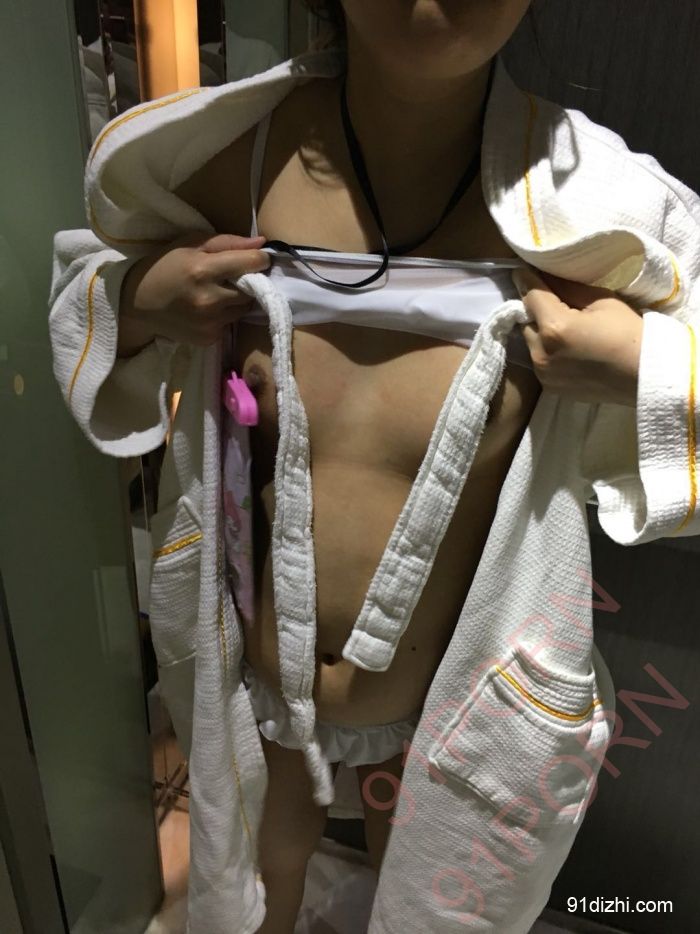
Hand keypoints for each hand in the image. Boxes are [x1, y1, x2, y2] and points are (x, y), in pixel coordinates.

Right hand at [119, 232, 270, 347]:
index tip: (259, 259)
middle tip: (233, 277)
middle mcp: (210, 299)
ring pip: (243, 309)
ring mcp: (210, 323)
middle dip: (249, 282)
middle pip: (252, 291)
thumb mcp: (191, 244)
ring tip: (218, 293)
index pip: (251, 264)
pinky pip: (230, 324)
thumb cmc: (165, 267)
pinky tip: (207, 310)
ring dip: (237, 300)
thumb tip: (261, 243)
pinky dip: (225, 316)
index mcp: (203, 270)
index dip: (260, 259)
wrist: (138, 304)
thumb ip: (228, 242)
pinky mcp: (209, 338)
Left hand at [512, 266, 643, 406]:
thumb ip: (566, 288)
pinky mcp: (549, 387)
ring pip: (531, 342)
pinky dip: (548, 351)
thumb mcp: (601, 301)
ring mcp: (543, 374)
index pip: (531, 295)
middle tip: (553, 301)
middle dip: (537, 309)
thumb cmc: (628, 333)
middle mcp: (541, 353)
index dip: (527, 279)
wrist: (645, 375)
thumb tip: (544, 273)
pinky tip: (567, 348)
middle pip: (527, 320)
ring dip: (540, 331)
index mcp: (555, 328)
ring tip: (564, 328)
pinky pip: (540, 361)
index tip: (524, 269)